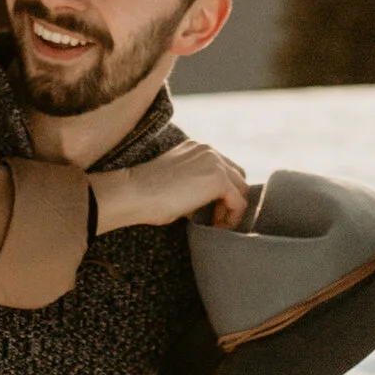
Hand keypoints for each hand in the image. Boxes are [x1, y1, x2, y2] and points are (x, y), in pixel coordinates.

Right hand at [92, 144, 248, 233]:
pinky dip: (232, 217)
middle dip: (230, 199)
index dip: (221, 193)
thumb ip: (194, 185)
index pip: (223, 169)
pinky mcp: (218, 178)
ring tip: (215, 224)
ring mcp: (215, 161)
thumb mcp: (175, 184)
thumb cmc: (145, 195)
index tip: (209, 212)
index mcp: (196, 148)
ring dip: (231, 209)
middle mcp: (208, 150)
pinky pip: (238, 201)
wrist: (133, 192)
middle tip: (215, 219)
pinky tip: (215, 226)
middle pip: (237, 176)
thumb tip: (208, 204)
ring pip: (241, 188)